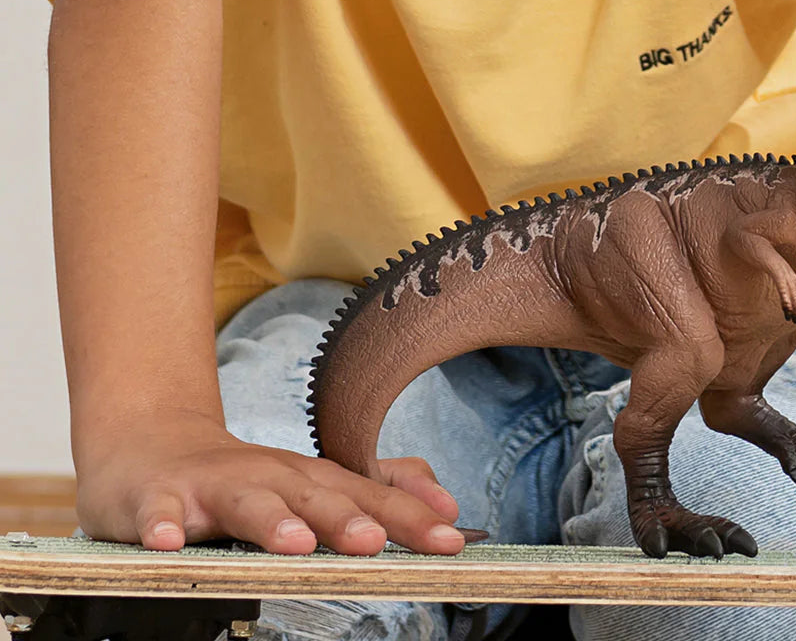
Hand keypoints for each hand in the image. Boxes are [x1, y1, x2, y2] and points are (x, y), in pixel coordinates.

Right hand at [75, 409, 472, 555]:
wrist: (150, 445)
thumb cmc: (239, 477)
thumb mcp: (312, 482)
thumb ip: (376, 491)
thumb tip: (446, 502)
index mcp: (308, 478)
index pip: (367, 496)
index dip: (409, 517)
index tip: (450, 537)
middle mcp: (269, 476)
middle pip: (313, 495)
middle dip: (346, 518)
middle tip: (376, 543)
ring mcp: (213, 485)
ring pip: (246, 501)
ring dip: (272, 522)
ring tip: (296, 545)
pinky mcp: (158, 498)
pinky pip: (159, 513)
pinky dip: (164, 527)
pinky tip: (169, 545)